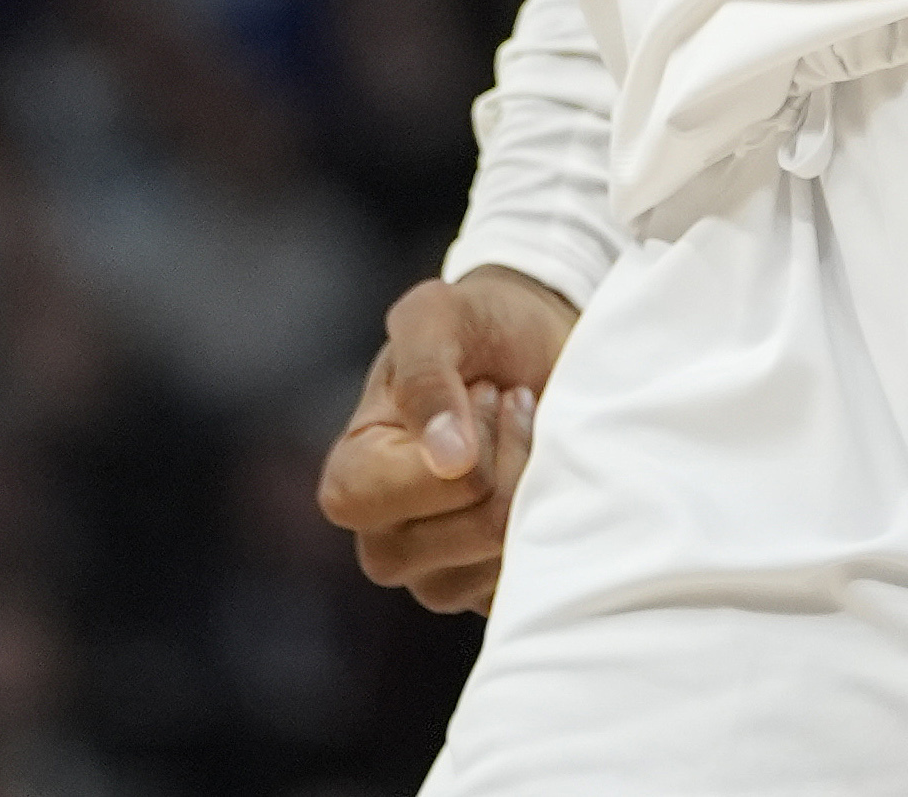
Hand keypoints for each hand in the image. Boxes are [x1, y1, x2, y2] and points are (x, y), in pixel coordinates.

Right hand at [316, 268, 581, 612]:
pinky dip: (557, 512)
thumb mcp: (437, 314)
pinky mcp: (494, 594)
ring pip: (514, 550)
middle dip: (511, 454)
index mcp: (351, 481)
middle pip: (476, 528)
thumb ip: (427, 374)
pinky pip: (541, 572)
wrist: (536, 346)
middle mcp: (386, 544)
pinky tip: (541, 478)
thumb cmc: (478, 327)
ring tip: (522, 433)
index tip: (478, 388)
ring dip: (537, 477)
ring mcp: (442, 579)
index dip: (460, 440)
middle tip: (507, 407)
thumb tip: (447, 462)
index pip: (393, 495)